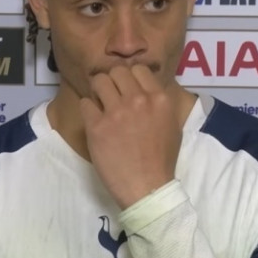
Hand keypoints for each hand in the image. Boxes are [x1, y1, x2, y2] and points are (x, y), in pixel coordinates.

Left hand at [80, 64, 181, 208]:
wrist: (147, 188)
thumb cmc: (162, 159)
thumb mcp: (172, 125)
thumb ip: (159, 103)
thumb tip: (145, 88)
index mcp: (159, 98)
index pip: (138, 69)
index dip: (130, 78)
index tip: (126, 89)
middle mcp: (138, 100)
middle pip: (116, 71)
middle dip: (112, 82)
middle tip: (111, 97)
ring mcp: (116, 112)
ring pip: (98, 81)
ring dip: (98, 92)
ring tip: (100, 106)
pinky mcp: (97, 126)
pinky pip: (85, 103)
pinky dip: (88, 111)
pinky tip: (94, 122)